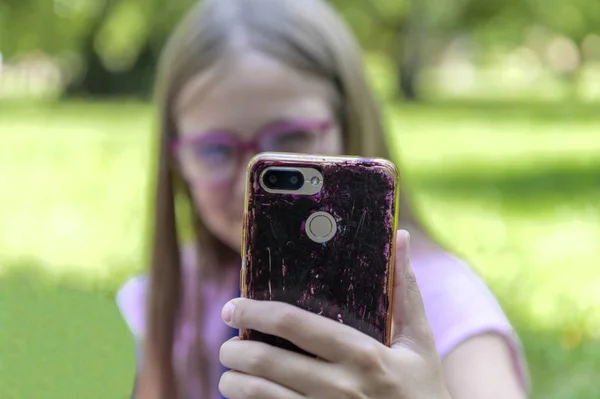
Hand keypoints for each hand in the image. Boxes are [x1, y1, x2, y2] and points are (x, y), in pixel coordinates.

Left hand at [219, 230, 450, 398]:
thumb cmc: (423, 388)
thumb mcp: (420, 341)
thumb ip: (406, 289)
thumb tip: (401, 237)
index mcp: (364, 354)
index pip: (294, 324)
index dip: (254, 312)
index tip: (232, 307)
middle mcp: (342, 387)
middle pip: (266, 362)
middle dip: (234, 351)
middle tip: (226, 345)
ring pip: (259, 396)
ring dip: (234, 383)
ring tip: (230, 373)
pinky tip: (249, 397)